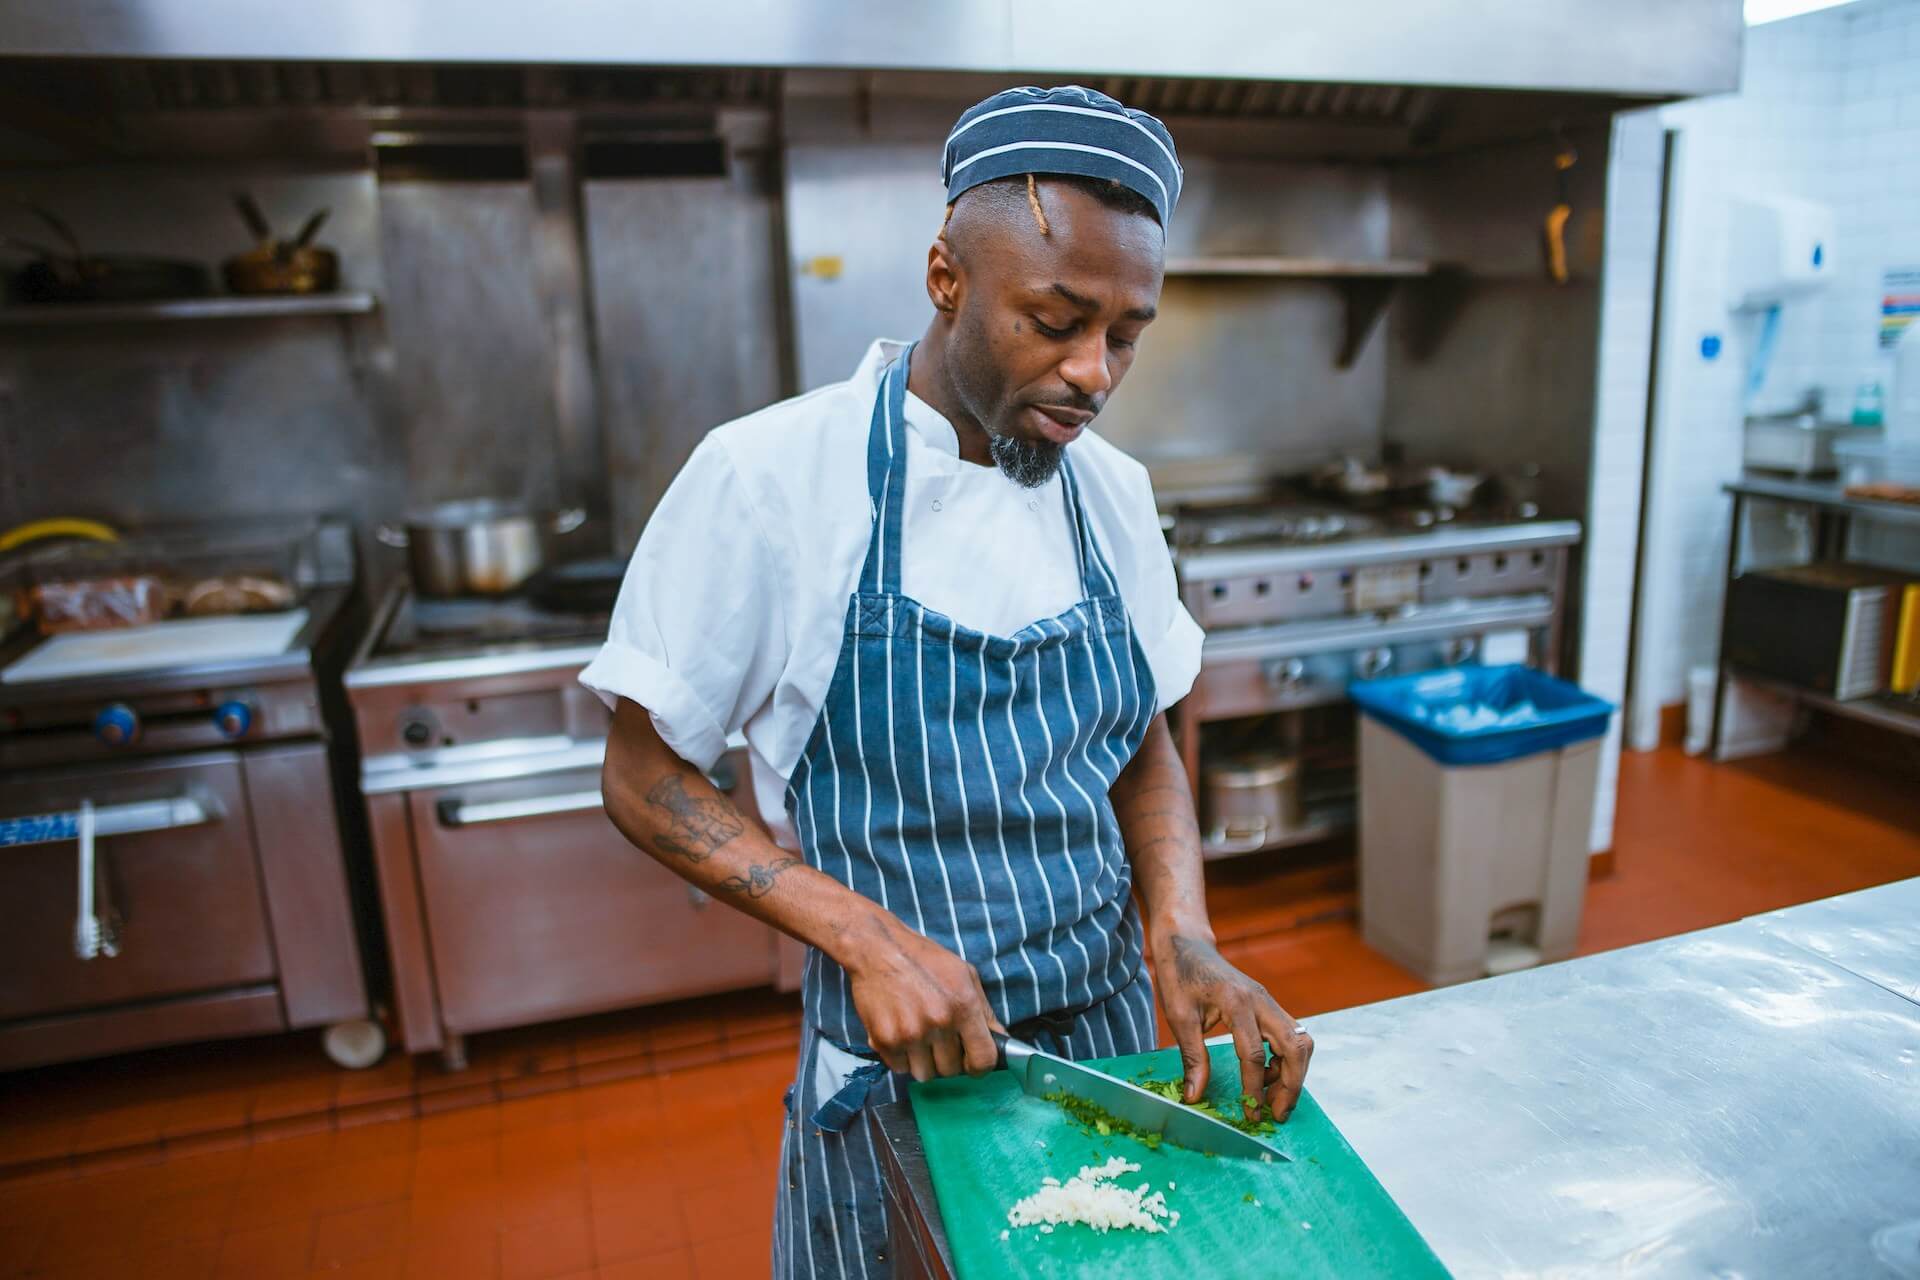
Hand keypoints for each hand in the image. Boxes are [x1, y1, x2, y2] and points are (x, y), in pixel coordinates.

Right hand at [844, 913, 1000, 1081]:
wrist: (876, 948)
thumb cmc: (923, 959)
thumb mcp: (964, 974)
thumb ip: (985, 1011)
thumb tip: (1000, 1039)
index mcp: (963, 1006)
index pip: (983, 1060)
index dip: (979, 1066)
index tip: (972, 1062)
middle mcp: (938, 1022)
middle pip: (951, 1071)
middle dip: (947, 1060)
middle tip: (938, 1040)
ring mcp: (910, 1033)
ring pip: (925, 1074)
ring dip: (923, 1061)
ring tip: (918, 1036)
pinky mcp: (884, 1040)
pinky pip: (899, 1068)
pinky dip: (900, 1057)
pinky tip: (900, 1034)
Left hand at [1154, 932, 1312, 1122]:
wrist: (1187, 944)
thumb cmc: (1180, 976)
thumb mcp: (1179, 1016)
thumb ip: (1192, 1057)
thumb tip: (1195, 1097)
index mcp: (1237, 1002)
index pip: (1254, 1054)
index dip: (1254, 1089)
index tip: (1251, 1115)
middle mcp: (1261, 1001)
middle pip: (1295, 1046)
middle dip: (1292, 1084)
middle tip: (1277, 1114)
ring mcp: (1269, 1001)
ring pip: (1300, 1041)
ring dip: (1293, 1073)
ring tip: (1271, 1099)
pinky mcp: (1269, 1005)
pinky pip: (1290, 1036)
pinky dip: (1285, 1060)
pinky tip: (1264, 1075)